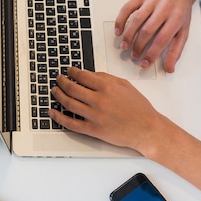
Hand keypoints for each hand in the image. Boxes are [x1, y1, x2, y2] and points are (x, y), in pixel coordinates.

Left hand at [48, 67, 174, 153]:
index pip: (82, 76)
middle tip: (58, 79)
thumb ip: (107, 78)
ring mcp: (95, 116)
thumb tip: (89, 74)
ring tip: (54, 91)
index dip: (72, 72)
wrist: (148, 129)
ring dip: (58, 95)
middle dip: (62, 82)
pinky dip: (59, 117)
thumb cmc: (140, 109)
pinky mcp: (93, 130)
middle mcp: (99, 100)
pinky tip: (52, 112)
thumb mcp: (125, 86)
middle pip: (72, 88)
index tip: (68, 71)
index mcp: (107, 87)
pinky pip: (71, 123)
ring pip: (69, 103)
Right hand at [114, 0, 195, 72]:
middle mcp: (164, 8)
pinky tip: (118, 30)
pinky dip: (120, 20)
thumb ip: (176, 50)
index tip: (145, 63)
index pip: (162, 39)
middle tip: (134, 55)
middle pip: (147, 30)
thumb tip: (169, 68)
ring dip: (128, 35)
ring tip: (124, 46)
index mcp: (176, 18)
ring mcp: (152, 1)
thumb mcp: (184, 30)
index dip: (151, 53)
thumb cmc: (181, 10)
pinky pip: (128, 7)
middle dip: (138, 46)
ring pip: (136, 19)